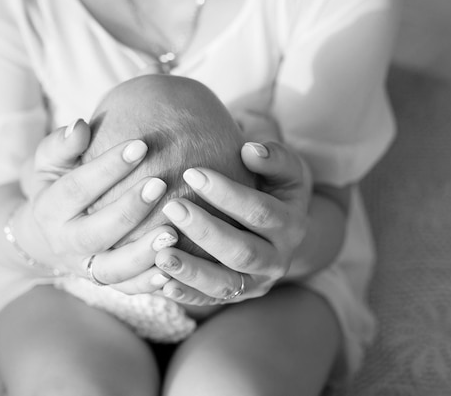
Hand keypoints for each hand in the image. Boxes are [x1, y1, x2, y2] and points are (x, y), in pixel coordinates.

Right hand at [15, 119, 177, 291]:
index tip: (141, 145)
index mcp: (49, 208)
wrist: (43, 235)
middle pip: (95, 232)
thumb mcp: (48, 163)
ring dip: (143, 254)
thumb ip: (61, 145)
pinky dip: (149, 284)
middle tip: (161, 184)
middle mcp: (65, 243)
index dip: (108, 167)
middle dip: (129, 209)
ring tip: (173, 233)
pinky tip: (173, 270)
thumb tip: (79, 126)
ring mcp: (84, 267)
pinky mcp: (103, 283)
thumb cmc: (55, 186)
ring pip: (112, 269)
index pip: (77, 187)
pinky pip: (127, 289)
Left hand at [154, 140, 311, 304]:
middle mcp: (277, 260)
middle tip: (171, 207)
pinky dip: (186, 294)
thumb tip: (250, 150)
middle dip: (205, 231)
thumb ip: (274, 158)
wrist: (282, 230)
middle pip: (242, 251)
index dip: (227, 194)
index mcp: (291, 225)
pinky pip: (209, 301)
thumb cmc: (275, 189)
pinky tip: (161, 283)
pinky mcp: (236, 297)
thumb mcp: (285, 170)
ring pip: (225, 284)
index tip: (191, 172)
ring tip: (159, 254)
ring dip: (192, 271)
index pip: (259, 211)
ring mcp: (256, 284)